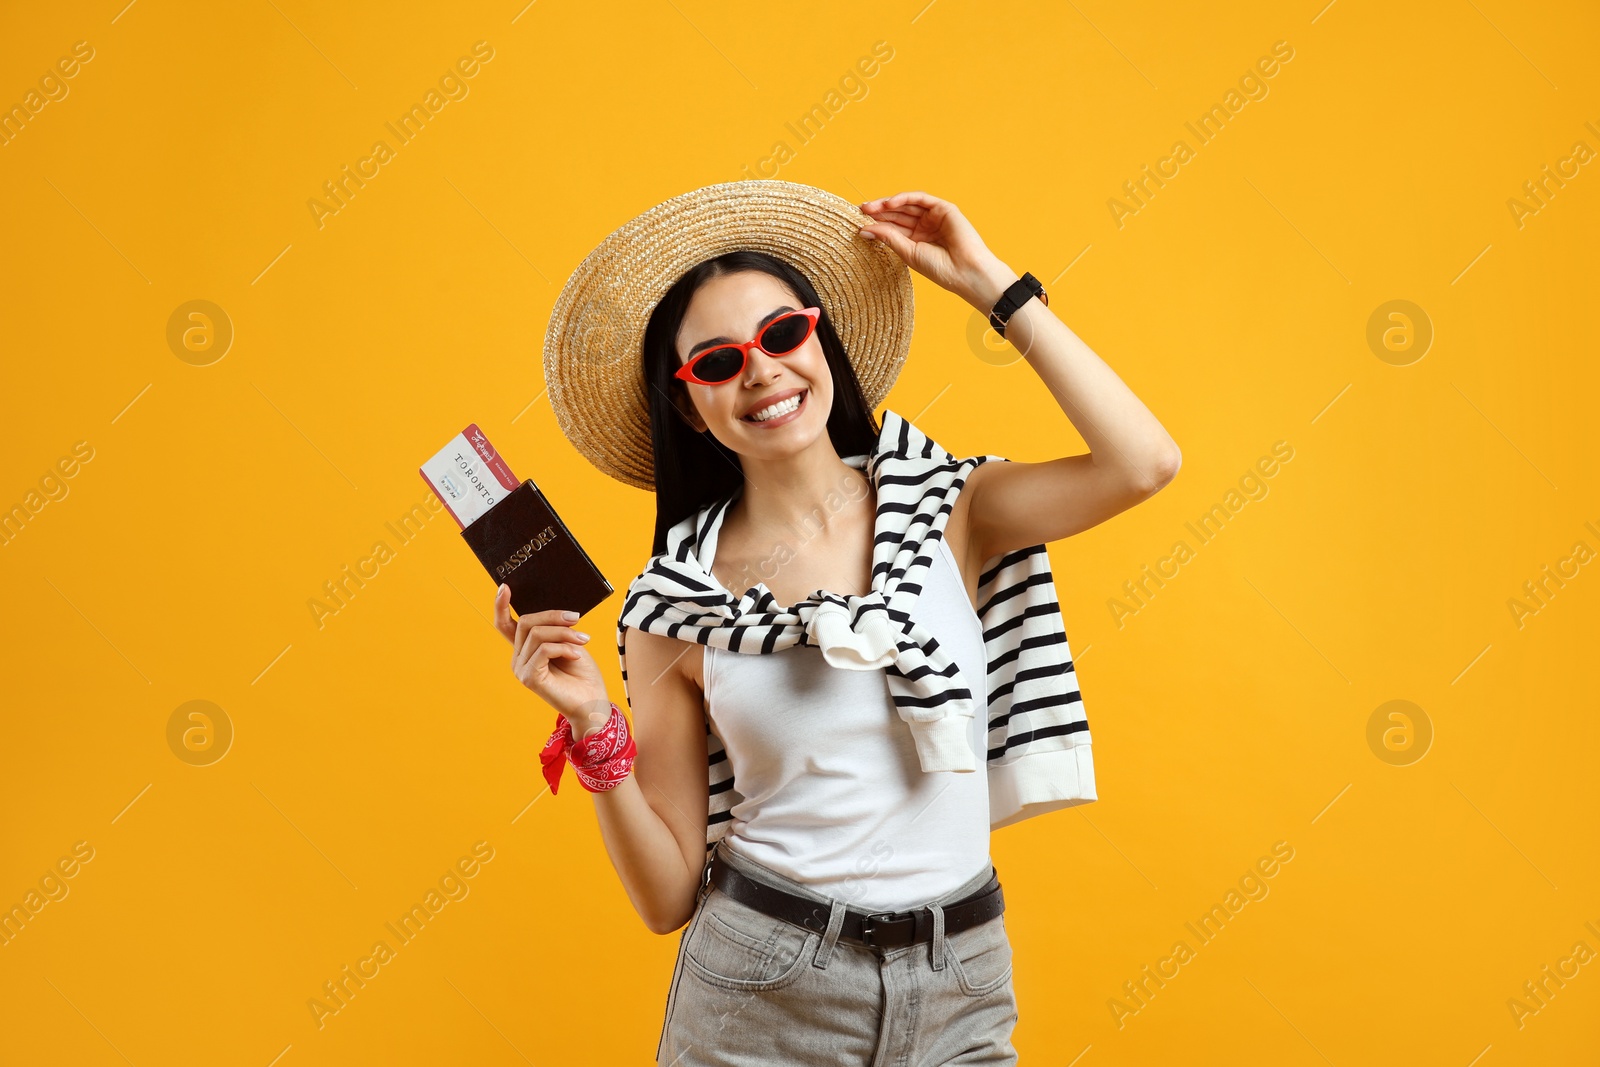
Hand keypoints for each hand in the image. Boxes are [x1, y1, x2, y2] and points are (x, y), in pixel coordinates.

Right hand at [492, 585, 610, 736]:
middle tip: (576, 618)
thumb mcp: (569, 643)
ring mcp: (521, 669)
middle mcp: (518, 658)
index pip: (505, 624)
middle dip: (553, 616)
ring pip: (537, 634)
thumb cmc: (583, 674)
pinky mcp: (529, 678)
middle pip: (526, 622)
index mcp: (525, 649)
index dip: (501, 605)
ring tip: (583, 639)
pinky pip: (544, 650)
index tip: (505, 587)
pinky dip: (564, 648)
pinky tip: (576, 654)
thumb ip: (555, 630)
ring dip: (564, 633)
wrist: (592, 703)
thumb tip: (554, 612)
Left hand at [857, 191, 1016, 309]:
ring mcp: (934, 217)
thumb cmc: (940, 269)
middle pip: (898, 214)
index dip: (876, 223)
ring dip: (888, 204)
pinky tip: (889, 203)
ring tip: (870, 207)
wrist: (966, 272)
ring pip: (907, 205)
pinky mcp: (944, 209)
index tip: (859, 222)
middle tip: (861, 210)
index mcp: (916, 240)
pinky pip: (921, 199)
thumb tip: (864, 229)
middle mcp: (925, 227)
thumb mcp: (908, 253)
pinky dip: (904, 198)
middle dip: (879, 212)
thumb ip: (888, 238)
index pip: (893, 227)